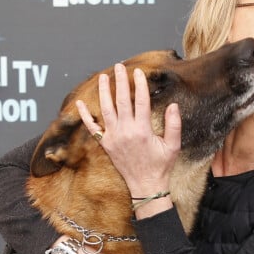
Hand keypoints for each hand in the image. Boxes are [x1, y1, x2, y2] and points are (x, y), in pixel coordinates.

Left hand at [76, 63, 181, 197]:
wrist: (146, 186)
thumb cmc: (160, 166)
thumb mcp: (173, 146)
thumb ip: (174, 124)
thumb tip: (173, 105)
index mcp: (143, 130)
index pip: (141, 101)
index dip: (140, 85)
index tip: (138, 73)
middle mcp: (126, 132)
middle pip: (121, 101)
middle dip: (120, 82)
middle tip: (119, 67)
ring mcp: (114, 138)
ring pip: (106, 110)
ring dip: (103, 92)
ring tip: (102, 78)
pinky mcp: (106, 144)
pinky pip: (92, 128)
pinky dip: (85, 116)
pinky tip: (79, 104)